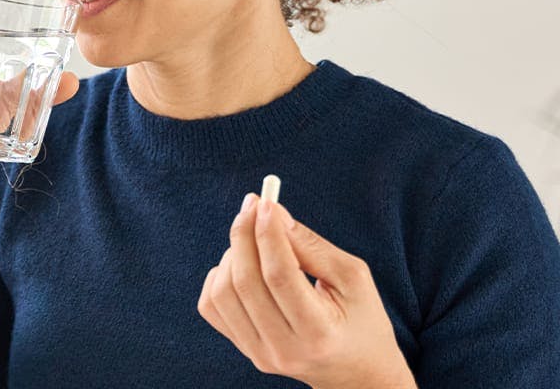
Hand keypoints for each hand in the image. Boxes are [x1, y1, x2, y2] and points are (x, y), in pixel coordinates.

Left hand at [197, 194, 416, 388]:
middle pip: (246, 282)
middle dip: (245, 234)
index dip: (268, 234)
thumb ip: (310, 245)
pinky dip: (218, 275)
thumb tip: (273, 212)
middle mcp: (285, 349)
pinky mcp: (245, 350)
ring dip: (232, 253)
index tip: (266, 202)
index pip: (280, 276)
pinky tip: (241, 265)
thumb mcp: (352, 276)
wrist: (357, 372)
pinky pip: (211, 306)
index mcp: (319, 332)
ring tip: (254, 240)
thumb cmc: (361, 317)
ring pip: (223, 292)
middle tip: (253, 205)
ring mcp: (260, 354)